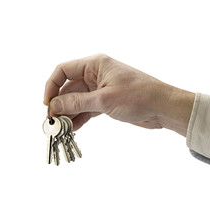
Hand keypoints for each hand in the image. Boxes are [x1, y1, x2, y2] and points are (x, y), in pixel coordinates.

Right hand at [43, 54, 194, 135]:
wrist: (162, 107)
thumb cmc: (139, 96)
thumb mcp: (104, 99)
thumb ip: (78, 102)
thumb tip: (54, 105)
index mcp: (95, 64)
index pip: (64, 70)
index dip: (52, 85)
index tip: (47, 104)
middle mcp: (96, 74)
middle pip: (69, 88)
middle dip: (60, 104)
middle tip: (53, 122)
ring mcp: (101, 89)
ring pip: (78, 100)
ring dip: (69, 113)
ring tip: (61, 129)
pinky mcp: (107, 102)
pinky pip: (87, 109)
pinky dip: (80, 118)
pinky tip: (73, 129)